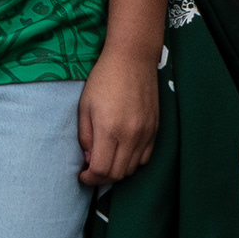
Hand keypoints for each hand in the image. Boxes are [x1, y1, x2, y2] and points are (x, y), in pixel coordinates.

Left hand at [76, 48, 160, 187]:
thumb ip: (85, 136)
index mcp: (109, 130)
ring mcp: (146, 133)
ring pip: (133, 169)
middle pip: (118, 174)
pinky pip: (146, 158)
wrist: (133, 59)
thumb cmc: (104, 79)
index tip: (82, 174)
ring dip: (118, 170)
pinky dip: (133, 161)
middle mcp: (130, 136)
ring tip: (107, 160)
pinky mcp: (155, 129)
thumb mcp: (85, 106)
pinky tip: (123, 152)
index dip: (90, 178)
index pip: (101, 170)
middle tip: (92, 170)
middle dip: (102, 178)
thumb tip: (89, 159)